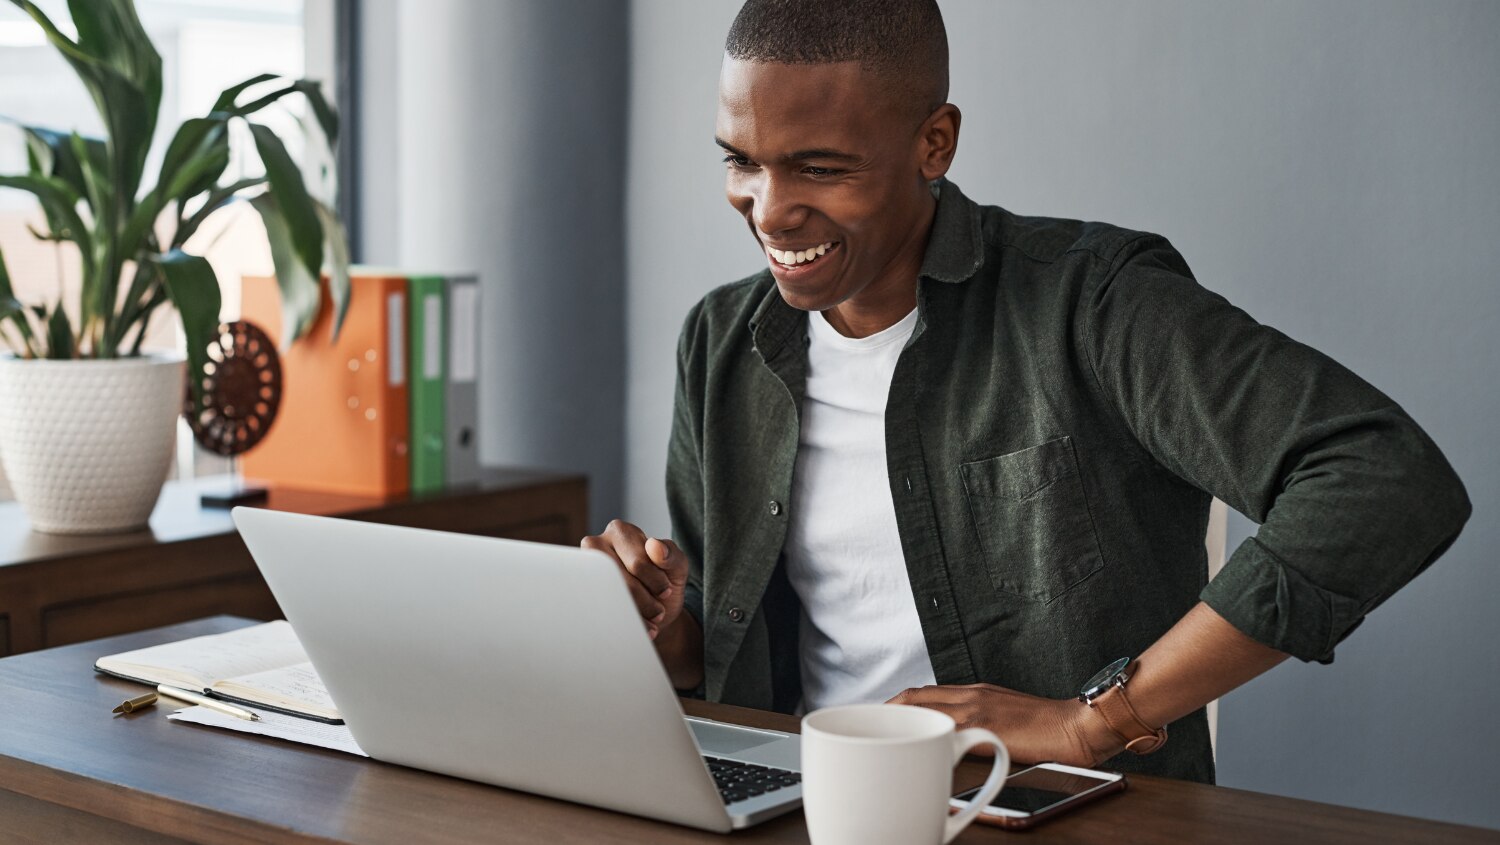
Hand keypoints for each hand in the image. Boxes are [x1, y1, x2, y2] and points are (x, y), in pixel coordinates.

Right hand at [580, 520, 688, 638]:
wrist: (654, 612)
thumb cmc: (663, 582)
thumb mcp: (677, 567)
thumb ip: (672, 554)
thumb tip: (654, 545)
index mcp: (620, 531)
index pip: (638, 562)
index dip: (656, 582)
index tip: (666, 590)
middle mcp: (596, 545)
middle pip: (621, 580)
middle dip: (645, 601)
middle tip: (659, 611)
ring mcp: (585, 571)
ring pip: (609, 598)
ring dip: (635, 614)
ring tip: (650, 620)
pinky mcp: (583, 595)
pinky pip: (600, 612)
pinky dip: (623, 624)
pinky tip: (638, 628)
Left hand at [888, 683, 1121, 766]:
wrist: (1079, 725)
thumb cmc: (1049, 725)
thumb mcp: (1006, 717)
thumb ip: (978, 723)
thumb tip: (954, 742)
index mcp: (974, 692)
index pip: (923, 692)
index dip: (896, 704)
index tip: (878, 718)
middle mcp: (970, 695)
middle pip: (915, 696)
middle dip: (886, 711)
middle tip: (866, 729)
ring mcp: (976, 709)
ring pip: (923, 706)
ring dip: (898, 720)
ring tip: (878, 739)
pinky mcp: (986, 727)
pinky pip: (946, 728)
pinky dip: (924, 736)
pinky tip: (911, 751)